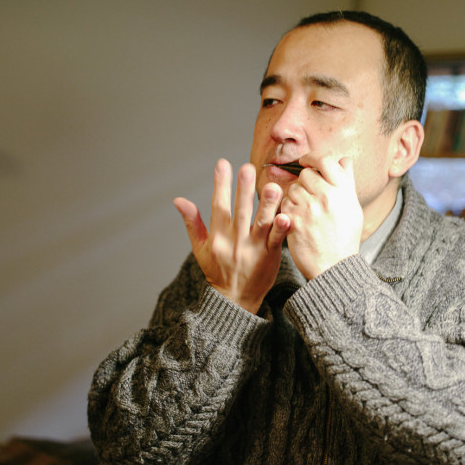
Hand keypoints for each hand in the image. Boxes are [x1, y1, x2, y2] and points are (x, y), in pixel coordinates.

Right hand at [174, 159, 289, 313]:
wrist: (236, 300)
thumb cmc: (217, 270)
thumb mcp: (199, 248)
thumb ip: (192, 222)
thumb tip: (178, 200)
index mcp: (217, 237)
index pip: (218, 206)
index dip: (220, 184)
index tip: (223, 163)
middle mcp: (235, 241)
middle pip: (240, 212)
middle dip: (243, 189)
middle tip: (247, 167)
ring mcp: (254, 249)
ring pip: (261, 224)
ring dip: (267, 205)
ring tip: (272, 186)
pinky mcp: (271, 256)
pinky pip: (277, 241)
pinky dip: (281, 229)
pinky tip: (286, 216)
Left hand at [281, 156, 362, 278]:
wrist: (334, 267)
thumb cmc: (344, 238)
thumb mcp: (353, 208)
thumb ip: (347, 182)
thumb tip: (344, 160)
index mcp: (343, 191)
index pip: (325, 160)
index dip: (312, 157)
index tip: (306, 161)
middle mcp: (327, 196)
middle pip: (306, 174)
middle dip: (305, 183)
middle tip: (309, 197)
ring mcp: (309, 208)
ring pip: (293, 189)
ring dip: (296, 197)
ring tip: (305, 212)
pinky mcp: (294, 220)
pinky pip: (285, 204)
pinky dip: (288, 211)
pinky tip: (297, 221)